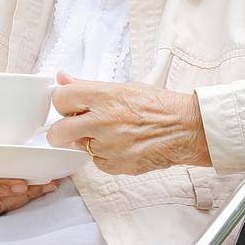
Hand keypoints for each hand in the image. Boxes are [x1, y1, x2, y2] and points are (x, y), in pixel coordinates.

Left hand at [45, 71, 211, 174]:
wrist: (186, 129)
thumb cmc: (160, 107)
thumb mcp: (124, 87)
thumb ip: (89, 86)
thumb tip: (63, 78)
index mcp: (105, 97)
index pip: (61, 98)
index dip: (62, 103)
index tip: (68, 106)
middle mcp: (104, 122)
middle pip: (58, 132)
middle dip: (61, 131)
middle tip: (72, 127)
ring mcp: (109, 146)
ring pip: (80, 147)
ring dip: (89, 142)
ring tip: (112, 133)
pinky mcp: (116, 165)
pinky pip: (97, 162)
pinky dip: (105, 155)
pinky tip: (122, 145)